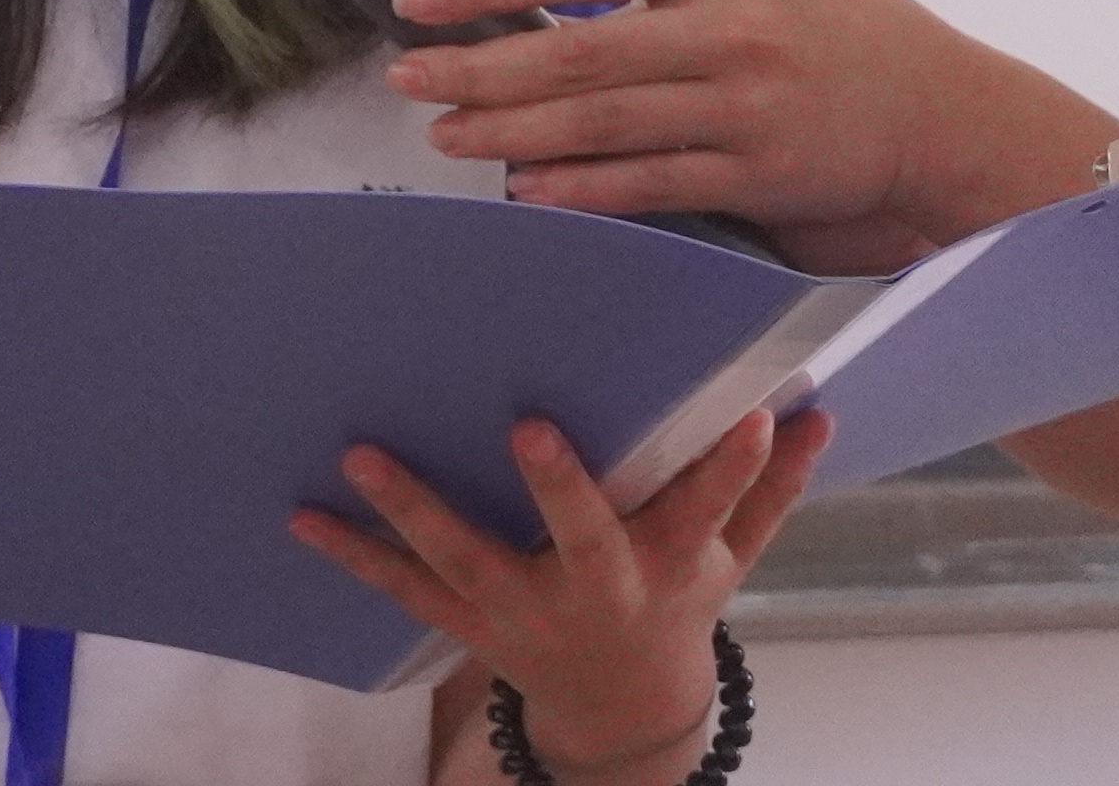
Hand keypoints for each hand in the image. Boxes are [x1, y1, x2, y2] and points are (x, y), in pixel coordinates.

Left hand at [295, 410, 821, 785]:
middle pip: (583, 538)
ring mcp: (524, 608)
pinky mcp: (470, 621)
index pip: (710, 512)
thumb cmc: (676, 602)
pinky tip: (302, 514)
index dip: (736, 468)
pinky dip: (353, 553)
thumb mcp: (732, 558)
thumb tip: (817, 412)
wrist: (618, 706)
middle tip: (531, 426)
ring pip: (468, 559)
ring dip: (412, 508)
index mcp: (666, 565)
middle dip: (560, 487)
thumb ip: (771, 491)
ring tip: (361, 453)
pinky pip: (405, 589)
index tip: (756, 414)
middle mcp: (594, 588)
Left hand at [385, 0, 1118, 265]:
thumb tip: (526, 2)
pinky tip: (525, 191)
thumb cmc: (817, 27)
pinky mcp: (763, 171)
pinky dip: (581, 189)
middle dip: (481, 67)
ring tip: (446, 137)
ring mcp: (747, 101)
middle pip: (578, 48)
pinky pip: (652, 183)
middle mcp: (729, 20)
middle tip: (407, 80)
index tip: (417, 3)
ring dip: (513, 132)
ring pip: (604, 119)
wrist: (933, 102)